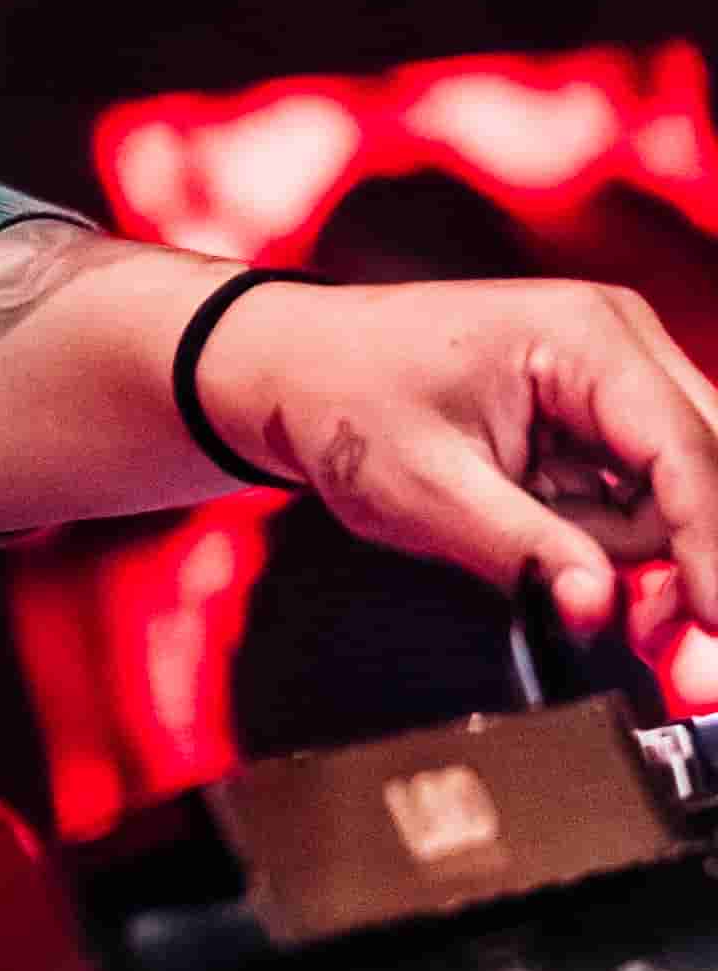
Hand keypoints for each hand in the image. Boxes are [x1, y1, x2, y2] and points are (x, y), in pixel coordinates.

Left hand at [197, 274, 717, 635]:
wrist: (295, 368)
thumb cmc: (345, 403)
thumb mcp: (427, 491)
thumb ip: (526, 553)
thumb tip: (600, 606)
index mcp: (585, 336)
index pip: (691, 454)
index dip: (713, 552)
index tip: (711, 630)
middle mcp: (619, 341)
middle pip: (706, 471)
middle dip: (682, 561)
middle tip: (643, 634)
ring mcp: (616, 374)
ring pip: (683, 493)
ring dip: (638, 555)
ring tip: (538, 556)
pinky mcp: (603, 413)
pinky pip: (648, 494)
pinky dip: (615, 540)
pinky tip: (554, 547)